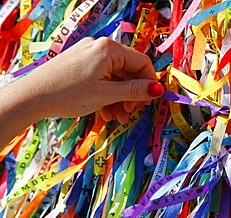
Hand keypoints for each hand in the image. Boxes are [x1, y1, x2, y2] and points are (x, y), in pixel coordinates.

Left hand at [19, 37, 162, 122]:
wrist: (32, 97)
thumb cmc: (69, 94)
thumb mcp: (107, 94)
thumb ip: (135, 91)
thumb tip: (158, 89)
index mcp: (109, 49)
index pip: (141, 63)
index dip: (149, 83)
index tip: (148, 102)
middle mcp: (100, 48)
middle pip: (128, 71)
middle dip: (131, 95)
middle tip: (129, 113)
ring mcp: (88, 55)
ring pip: (115, 77)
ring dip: (119, 98)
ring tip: (115, 117)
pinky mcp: (80, 64)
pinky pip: (102, 78)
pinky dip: (106, 94)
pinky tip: (104, 111)